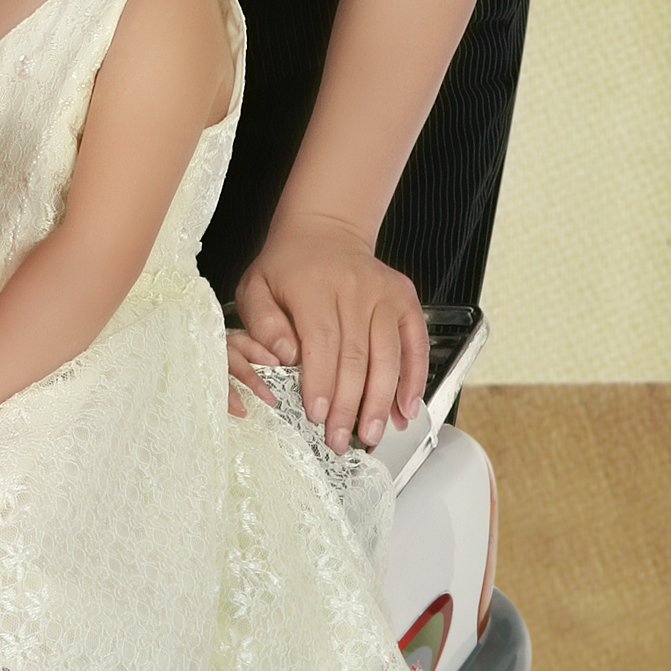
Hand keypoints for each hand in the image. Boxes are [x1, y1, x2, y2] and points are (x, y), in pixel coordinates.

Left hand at [236, 213, 427, 452]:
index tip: (318, 416)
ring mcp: (383, 292)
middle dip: (350, 405)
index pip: (321, 341)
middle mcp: (354, 286)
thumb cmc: (287, 266)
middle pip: (356, 356)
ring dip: (382, 401)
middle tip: (342, 439)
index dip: (321, 383)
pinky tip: (406, 408)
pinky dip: (414, 379)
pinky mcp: (404, 298)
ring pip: (388, 355)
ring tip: (373, 434)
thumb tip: (283, 358)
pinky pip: (415, 343)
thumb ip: (262, 323)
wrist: (324, 230)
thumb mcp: (256, 287)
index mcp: (314, 285)